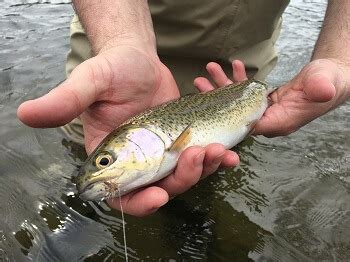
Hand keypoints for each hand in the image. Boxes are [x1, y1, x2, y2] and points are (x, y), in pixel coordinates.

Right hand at [17, 45, 238, 215]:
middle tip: (199, 156)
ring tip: (218, 151)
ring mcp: (161, 155)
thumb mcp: (90, 82)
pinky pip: (198, 159)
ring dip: (203, 170)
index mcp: (111, 158)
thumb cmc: (112, 70)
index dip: (139, 202)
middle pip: (160, 188)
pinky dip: (214, 160)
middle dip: (182, 180)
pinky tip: (227, 151)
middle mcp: (136, 163)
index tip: (159, 196)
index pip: (121, 194)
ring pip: (183, 177)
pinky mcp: (180, 143)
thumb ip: (66, 100)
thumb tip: (26, 114)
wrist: (138, 60)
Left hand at [194, 59, 349, 136]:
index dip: (226, 117)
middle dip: (216, 98)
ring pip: (237, 101)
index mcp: (279, 123)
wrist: (330, 79)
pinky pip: (246, 92)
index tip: (207, 105)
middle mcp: (269, 120)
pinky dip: (238, 79)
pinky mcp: (264, 100)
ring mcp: (265, 111)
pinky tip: (233, 65)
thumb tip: (320, 91)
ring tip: (210, 69)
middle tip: (199, 82)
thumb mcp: (325, 84)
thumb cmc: (329, 82)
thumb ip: (319, 89)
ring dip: (222, 85)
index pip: (247, 126)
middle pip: (234, 113)